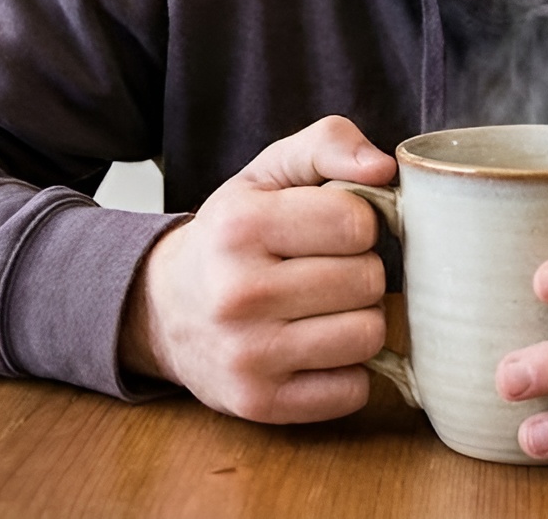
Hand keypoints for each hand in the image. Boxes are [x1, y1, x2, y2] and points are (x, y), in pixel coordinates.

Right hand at [118, 115, 395, 422]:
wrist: (163, 310)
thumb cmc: (231, 236)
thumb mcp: (266, 174)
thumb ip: (327, 144)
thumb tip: (384, 167)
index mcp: (240, 225)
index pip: (356, 222)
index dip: (358, 223)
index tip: (333, 230)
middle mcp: (237, 292)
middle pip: (368, 281)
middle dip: (360, 272)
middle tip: (327, 271)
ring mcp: (247, 355)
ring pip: (368, 336)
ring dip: (359, 321)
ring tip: (324, 310)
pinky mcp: (259, 404)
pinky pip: (353, 391)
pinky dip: (347, 372)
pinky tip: (316, 350)